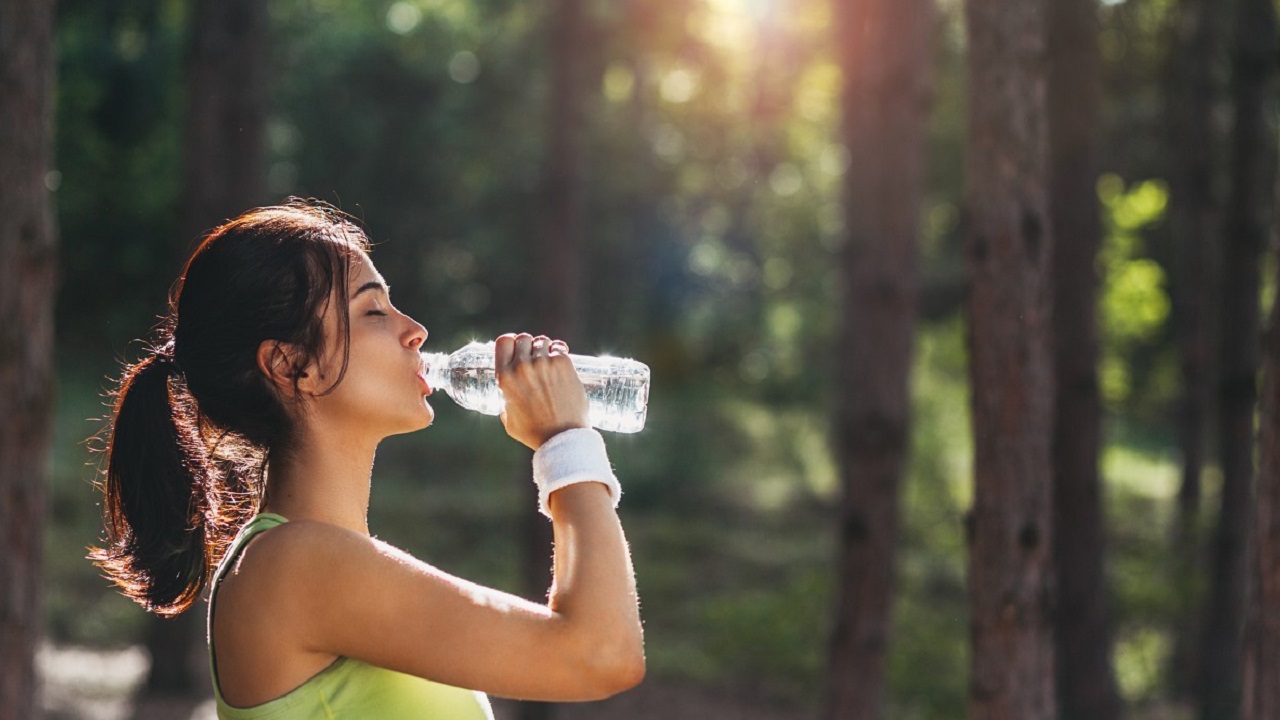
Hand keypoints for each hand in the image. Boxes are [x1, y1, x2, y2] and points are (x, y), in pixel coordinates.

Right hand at [495, 333, 589, 449]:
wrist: (563, 438)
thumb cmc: (535, 433)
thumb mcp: (509, 419)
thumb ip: (505, 404)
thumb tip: (507, 397)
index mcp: (505, 378)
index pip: (503, 342)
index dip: (510, 342)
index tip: (516, 348)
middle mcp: (522, 366)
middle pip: (523, 338)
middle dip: (528, 346)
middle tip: (534, 357)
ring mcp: (544, 363)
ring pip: (542, 341)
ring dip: (544, 348)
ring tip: (548, 360)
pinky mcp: (564, 364)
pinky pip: (559, 347)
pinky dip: (559, 351)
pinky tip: (561, 358)